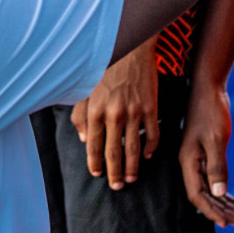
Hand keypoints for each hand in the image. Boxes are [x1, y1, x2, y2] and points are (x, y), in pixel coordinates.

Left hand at [70, 42, 160, 190]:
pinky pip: (152, 134)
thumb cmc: (104, 67)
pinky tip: (148, 155)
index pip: (94, 145)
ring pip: (134, 148)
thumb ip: (81, 115)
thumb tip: (85, 138)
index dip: (95, 163)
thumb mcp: (85, 89)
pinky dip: (151, 147)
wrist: (130, 47)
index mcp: (96, 111)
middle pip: (114, 152)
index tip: (97, 174)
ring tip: (132, 177)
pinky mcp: (151, 107)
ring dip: (133, 166)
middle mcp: (114, 114)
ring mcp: (134, 112)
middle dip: (115, 173)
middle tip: (117, 186)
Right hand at [178, 80, 233, 225]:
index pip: (197, 195)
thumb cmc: (210, 110)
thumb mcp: (216, 139)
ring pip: (208, 188)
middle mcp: (190, 162)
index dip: (211, 211)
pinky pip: (212, 177)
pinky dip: (222, 190)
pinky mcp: (206, 152)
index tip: (225, 223)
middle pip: (202, 195)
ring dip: (221, 202)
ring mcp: (198, 157)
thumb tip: (218, 193)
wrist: (209, 87)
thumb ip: (216, 167)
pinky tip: (231, 197)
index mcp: (189, 161)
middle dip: (219, 210)